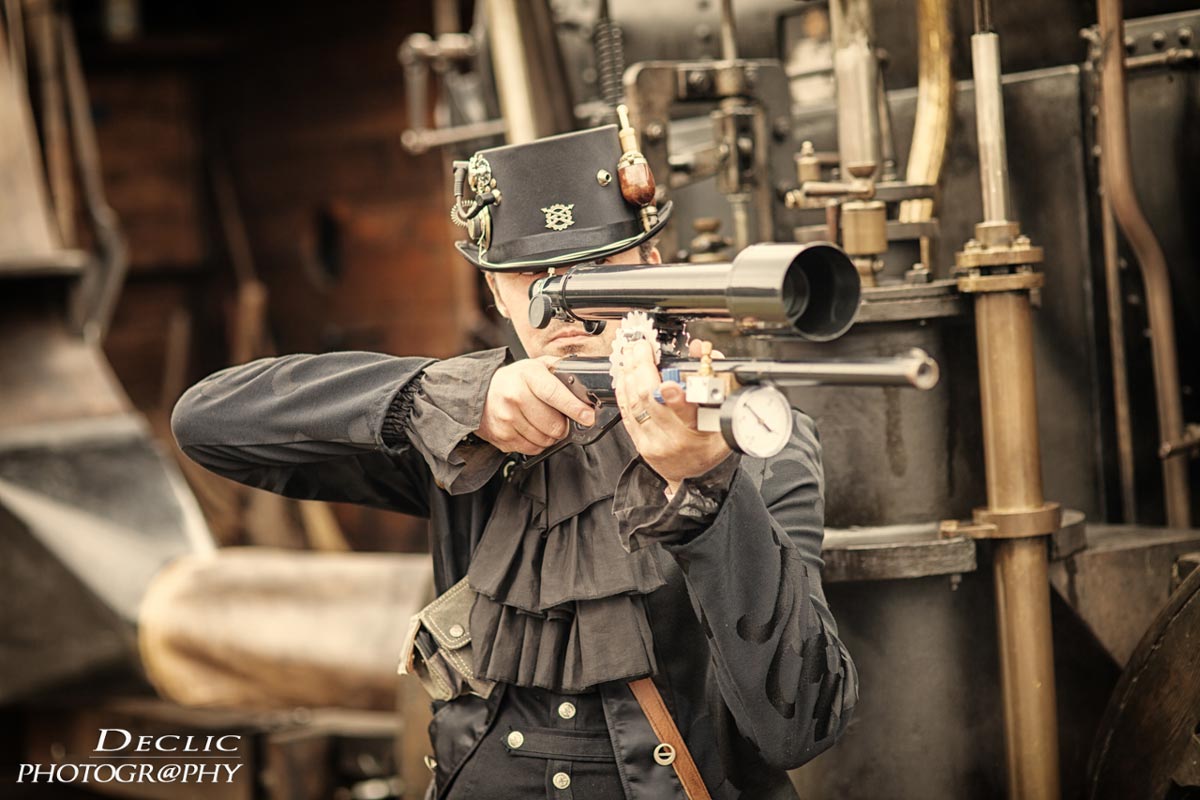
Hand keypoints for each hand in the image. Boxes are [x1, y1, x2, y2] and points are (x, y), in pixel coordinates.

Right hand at [476, 356, 595, 454]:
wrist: (482, 393)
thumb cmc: (516, 380)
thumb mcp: (537, 366)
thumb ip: (560, 370)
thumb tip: (586, 382)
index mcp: (527, 375)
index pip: (554, 394)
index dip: (575, 408)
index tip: (588, 416)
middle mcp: (514, 396)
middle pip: (553, 424)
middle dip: (564, 425)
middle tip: (561, 418)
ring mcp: (506, 418)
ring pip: (545, 440)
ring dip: (551, 435)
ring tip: (544, 422)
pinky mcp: (503, 436)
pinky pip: (532, 449)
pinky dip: (538, 443)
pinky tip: (532, 429)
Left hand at [614, 338, 731, 492]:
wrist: (692, 476)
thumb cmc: (710, 444)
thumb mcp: (724, 416)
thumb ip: (716, 380)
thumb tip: (701, 349)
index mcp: (700, 432)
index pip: (687, 413)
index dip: (676, 397)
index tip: (668, 383)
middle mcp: (674, 438)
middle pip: (651, 399)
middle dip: (642, 368)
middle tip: (640, 347)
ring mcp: (654, 442)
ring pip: (635, 403)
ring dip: (629, 374)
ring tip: (630, 354)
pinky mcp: (640, 444)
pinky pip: (626, 413)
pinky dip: (623, 390)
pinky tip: (623, 375)